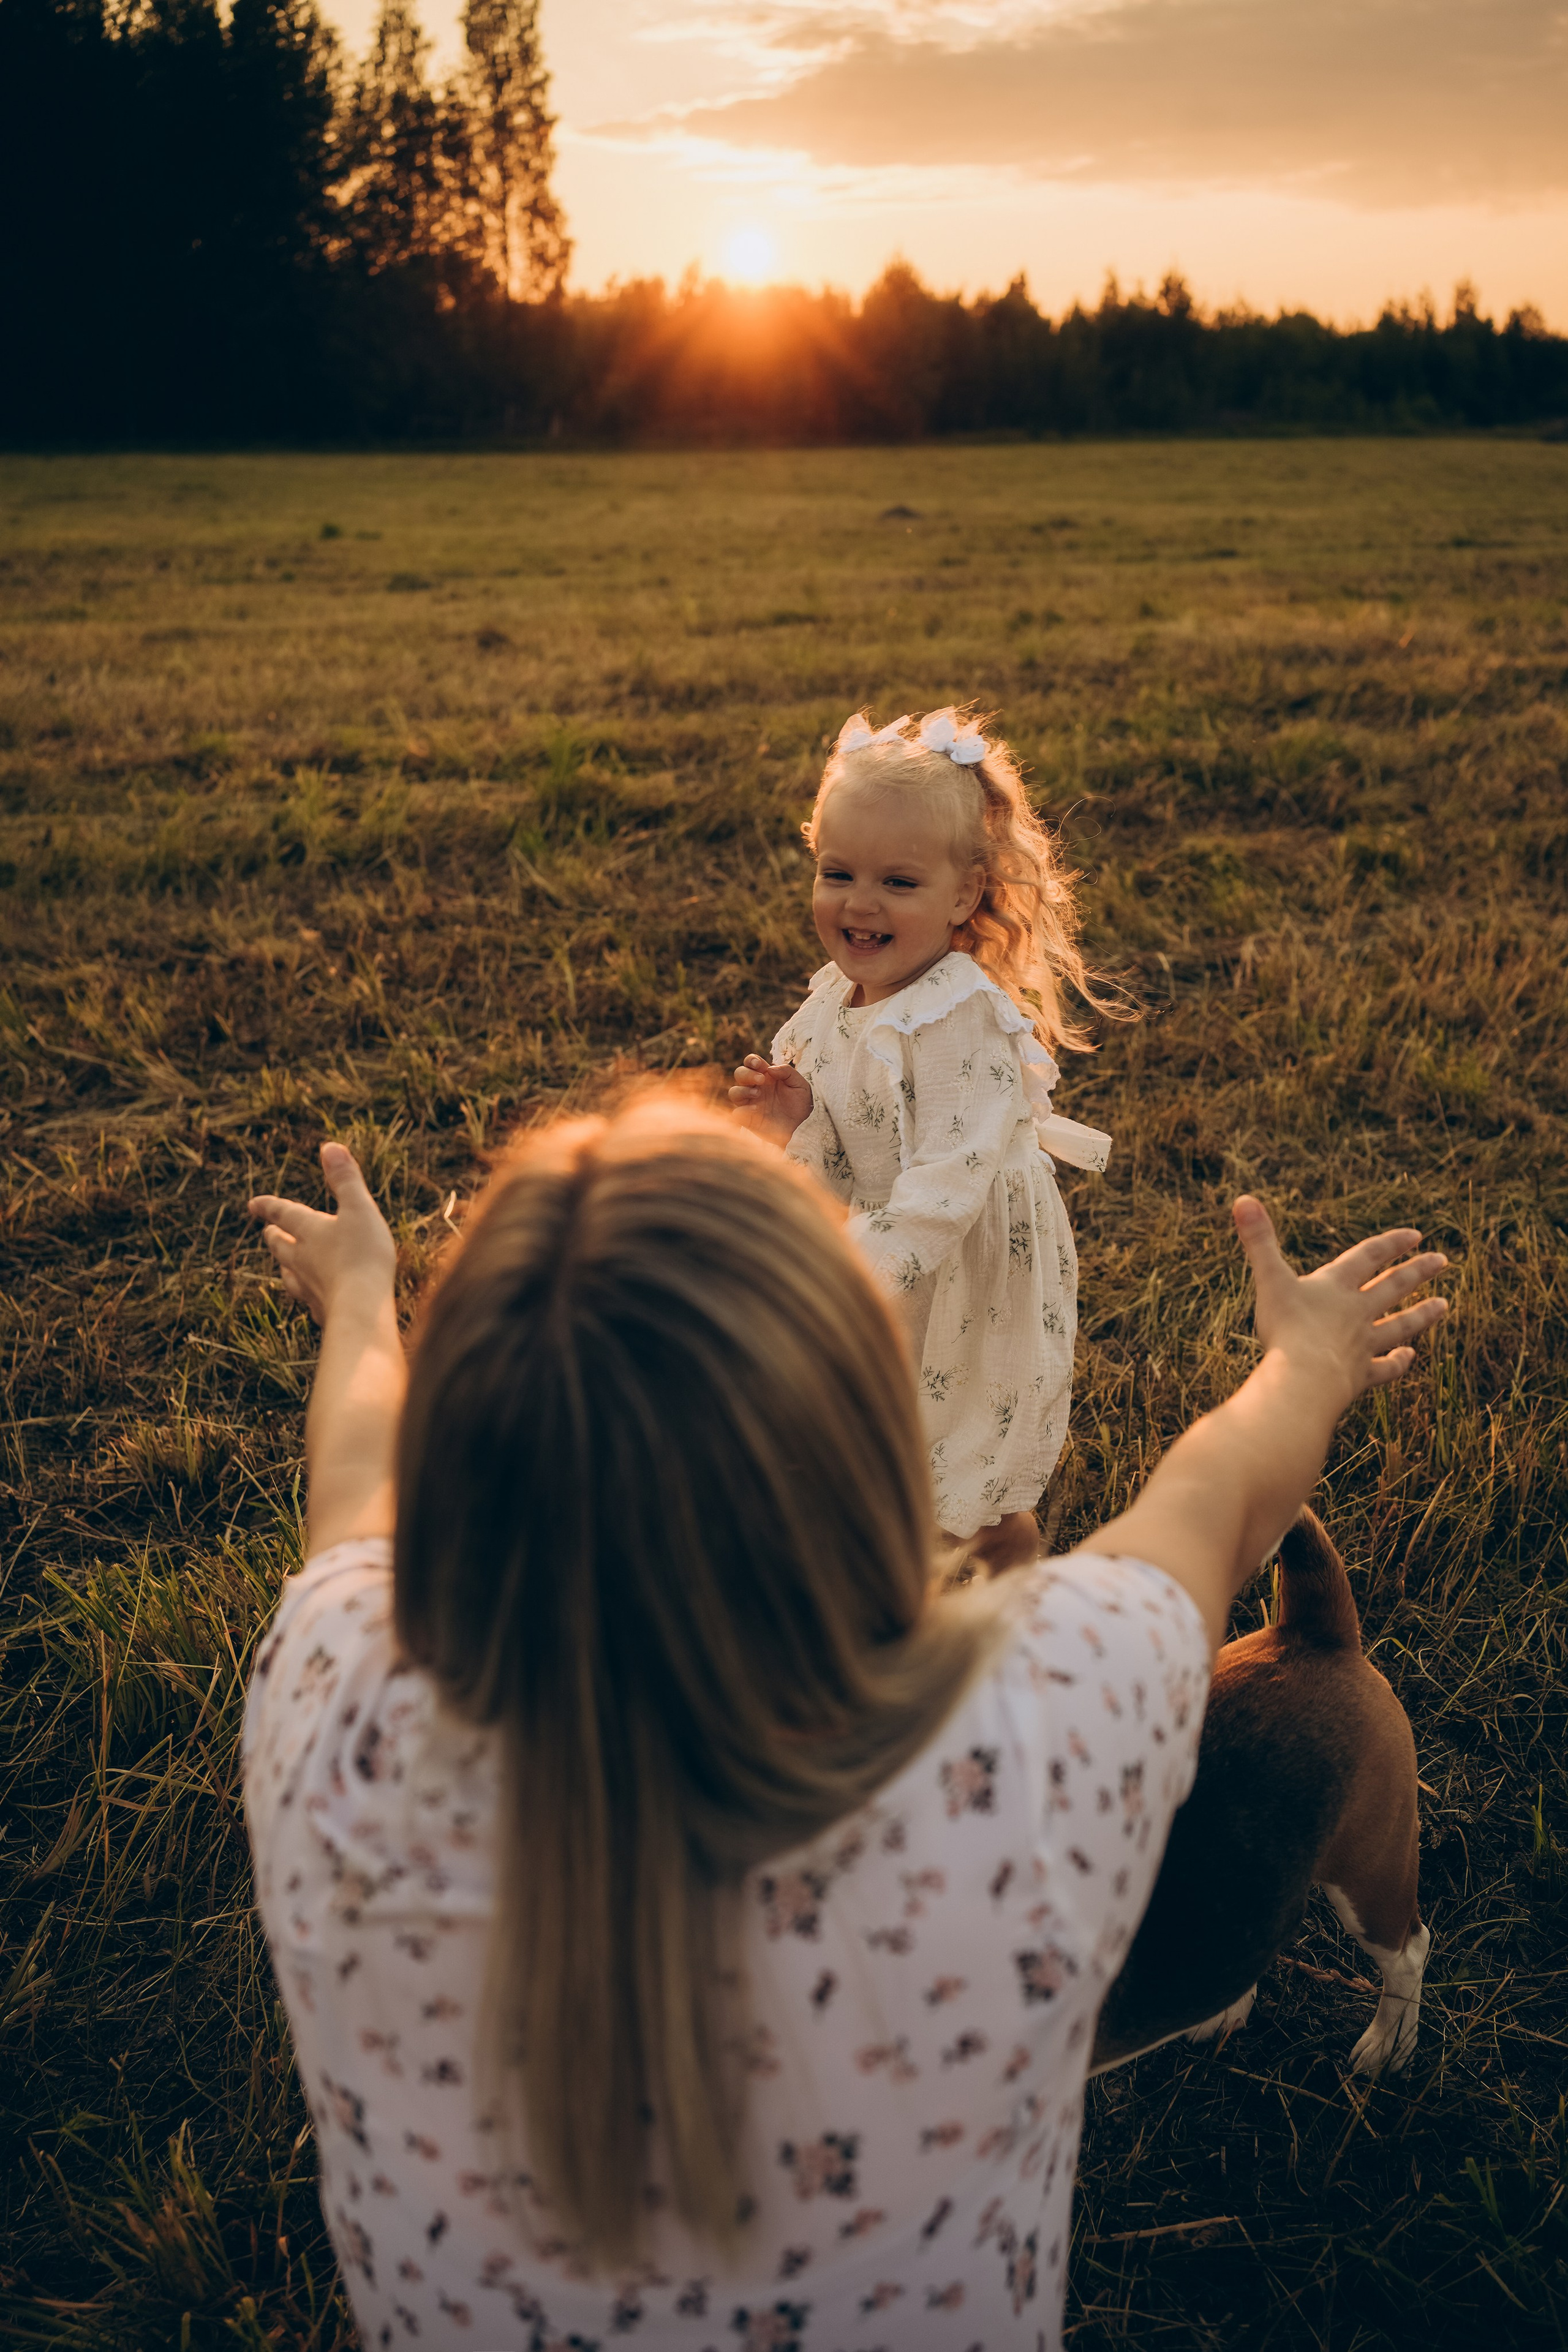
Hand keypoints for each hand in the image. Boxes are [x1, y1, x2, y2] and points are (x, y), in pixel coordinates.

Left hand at [249, 1141, 396, 1326]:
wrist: (361, 1310)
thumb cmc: (363, 1256)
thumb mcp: (359, 1209)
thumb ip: (345, 1179)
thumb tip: (329, 1146)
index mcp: (309, 1231)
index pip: (283, 1214)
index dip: (269, 1206)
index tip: (253, 1203)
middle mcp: (302, 1260)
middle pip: (281, 1247)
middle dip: (274, 1237)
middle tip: (267, 1232)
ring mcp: (309, 1289)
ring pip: (290, 1275)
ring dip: (285, 1267)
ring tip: (284, 1266)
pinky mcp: (322, 1312)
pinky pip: (310, 1301)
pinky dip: (309, 1295)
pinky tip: (314, 1299)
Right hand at [728, 1055, 813, 1146]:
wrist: (803, 1125)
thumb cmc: (801, 1103)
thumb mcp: (799, 1084)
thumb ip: (787, 1072)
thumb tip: (770, 1068)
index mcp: (766, 1075)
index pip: (751, 1063)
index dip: (751, 1060)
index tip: (757, 1064)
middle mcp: (755, 1087)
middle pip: (739, 1074)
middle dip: (747, 1074)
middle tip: (762, 1079)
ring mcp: (750, 1103)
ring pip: (734, 1092)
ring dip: (742, 1090)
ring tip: (758, 1094)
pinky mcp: (749, 1119)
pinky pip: (737, 1113)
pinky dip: (742, 1110)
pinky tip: (756, 1110)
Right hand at [1233, 1194, 1448, 1409]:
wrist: (1304, 1379)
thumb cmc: (1286, 1328)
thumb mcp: (1269, 1279)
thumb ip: (1258, 1241)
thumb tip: (1242, 1198)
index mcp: (1336, 1286)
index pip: (1369, 1257)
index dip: (1391, 1243)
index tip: (1416, 1235)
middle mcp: (1356, 1313)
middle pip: (1392, 1287)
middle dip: (1417, 1271)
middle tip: (1443, 1260)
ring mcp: (1362, 1345)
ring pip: (1399, 1326)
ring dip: (1421, 1314)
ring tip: (1444, 1305)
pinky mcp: (1360, 1376)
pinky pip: (1384, 1368)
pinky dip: (1397, 1363)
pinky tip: (1409, 1357)